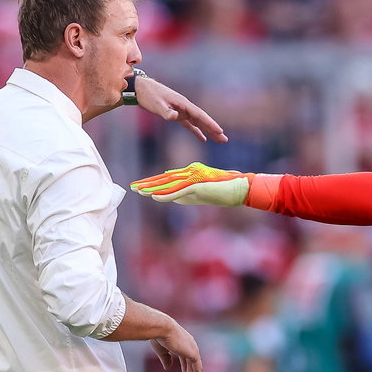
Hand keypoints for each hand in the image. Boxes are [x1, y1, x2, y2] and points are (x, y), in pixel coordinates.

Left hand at [131, 162, 251, 205]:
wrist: (240, 187)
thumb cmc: (227, 187)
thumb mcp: (205, 188)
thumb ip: (189, 191)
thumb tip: (174, 198)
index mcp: (191, 173)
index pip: (168, 179)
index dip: (153, 182)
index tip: (141, 186)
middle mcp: (189, 173)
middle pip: (164, 180)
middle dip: (147, 184)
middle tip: (132, 187)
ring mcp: (193, 179)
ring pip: (167, 185)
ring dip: (152, 189)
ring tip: (138, 191)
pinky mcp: (196, 186)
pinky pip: (177, 192)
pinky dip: (164, 195)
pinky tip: (153, 197)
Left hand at [135, 75, 227, 142]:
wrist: (141, 89)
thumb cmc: (149, 95)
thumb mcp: (156, 104)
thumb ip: (166, 111)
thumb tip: (175, 117)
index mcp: (183, 103)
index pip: (199, 115)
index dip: (210, 123)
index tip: (219, 131)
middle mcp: (185, 107)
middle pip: (202, 119)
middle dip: (213, 129)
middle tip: (224, 139)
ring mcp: (181, 110)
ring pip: (198, 122)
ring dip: (208, 130)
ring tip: (219, 139)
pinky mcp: (176, 114)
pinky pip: (189, 124)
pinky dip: (196, 131)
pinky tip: (203, 138)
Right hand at [150, 321, 202, 371]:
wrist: (161, 328)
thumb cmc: (158, 335)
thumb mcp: (161, 349)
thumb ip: (165, 358)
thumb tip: (168, 368)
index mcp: (182, 341)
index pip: (186, 356)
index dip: (185, 366)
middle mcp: (190, 344)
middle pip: (192, 362)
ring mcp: (193, 349)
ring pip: (195, 368)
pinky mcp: (193, 354)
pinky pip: (196, 369)